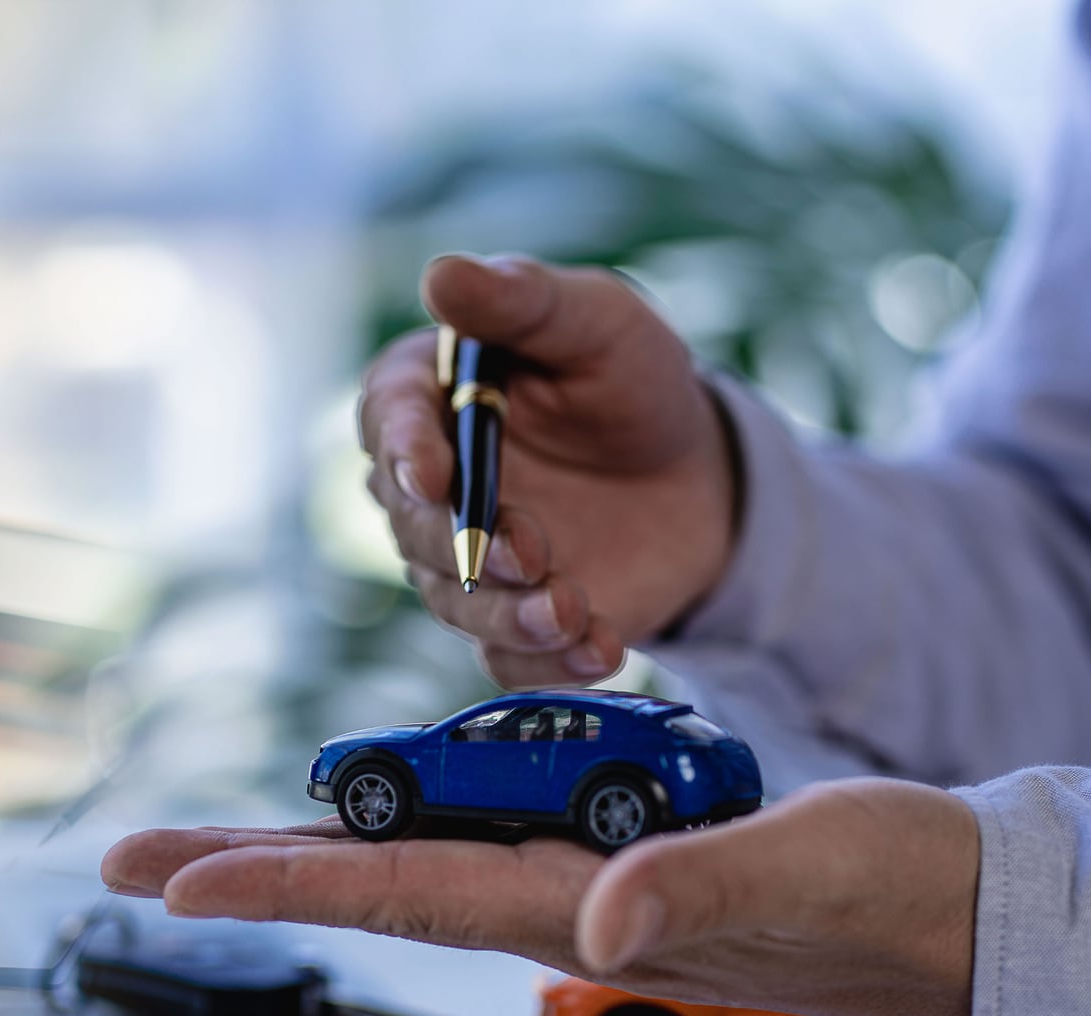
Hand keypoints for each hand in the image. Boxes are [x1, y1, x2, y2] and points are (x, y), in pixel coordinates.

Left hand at [101, 778, 979, 1015]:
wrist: (971, 913)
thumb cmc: (904, 894)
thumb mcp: (811, 872)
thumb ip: (706, 893)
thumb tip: (603, 927)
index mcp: (584, 903)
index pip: (402, 894)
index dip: (282, 886)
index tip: (173, 881)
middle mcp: (560, 902)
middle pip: (370, 884)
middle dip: (244, 870)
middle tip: (122, 860)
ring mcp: (582, 885)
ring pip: (410, 864)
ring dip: (301, 853)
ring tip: (197, 847)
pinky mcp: (616, 861)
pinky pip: (476, 845)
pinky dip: (396, 833)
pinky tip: (360, 825)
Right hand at [365, 254, 737, 685]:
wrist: (701, 478)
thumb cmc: (631, 382)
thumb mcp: (594, 321)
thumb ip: (521, 301)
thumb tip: (441, 274)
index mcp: (429, 400)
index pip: (389, 423)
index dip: (404, 451)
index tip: (432, 476)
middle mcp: (429, 488)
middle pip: (413, 526)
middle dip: (465, 546)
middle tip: (531, 551)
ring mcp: (464, 564)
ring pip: (457, 603)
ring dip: (511, 615)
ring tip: (574, 612)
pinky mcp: (509, 625)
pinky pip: (509, 661)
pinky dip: (548, 665)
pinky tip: (599, 652)